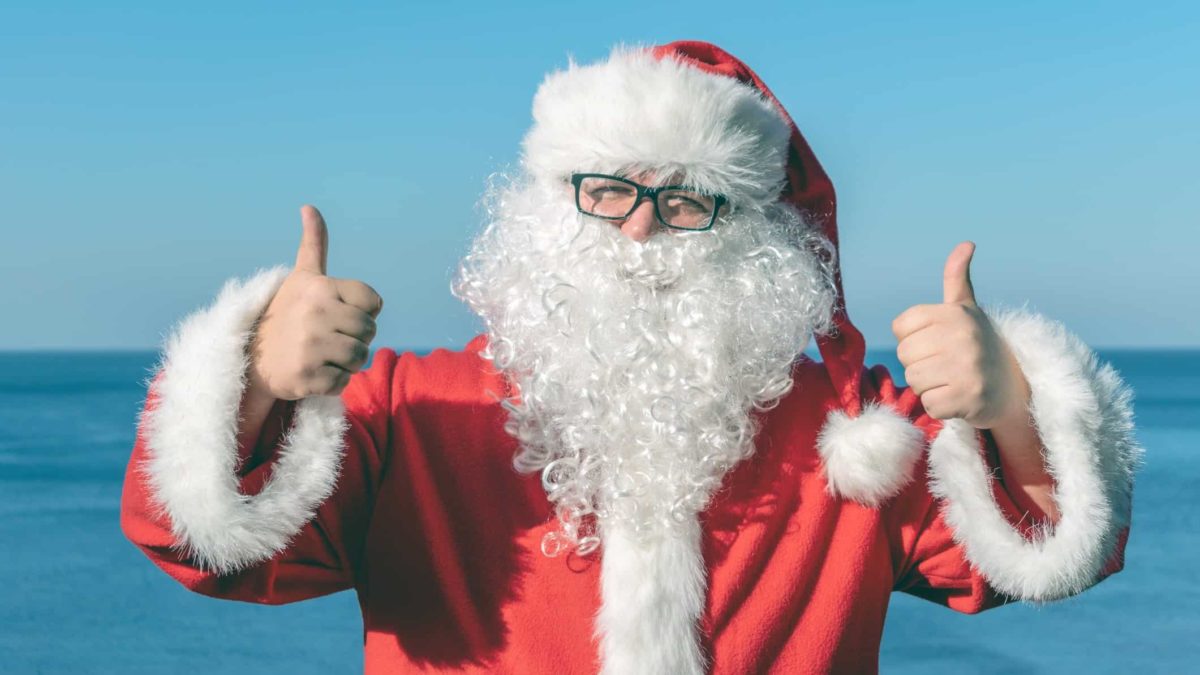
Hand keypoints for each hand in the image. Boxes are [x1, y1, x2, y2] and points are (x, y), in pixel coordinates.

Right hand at [247, 205, 383, 401]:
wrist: (252, 359)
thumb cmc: (287, 313)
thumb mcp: (302, 277)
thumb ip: (313, 244)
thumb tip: (309, 207)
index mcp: (319, 287)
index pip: (373, 302)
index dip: (362, 311)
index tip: (337, 312)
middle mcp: (314, 313)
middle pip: (369, 331)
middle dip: (356, 338)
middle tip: (330, 338)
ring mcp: (310, 346)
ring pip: (360, 357)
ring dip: (348, 361)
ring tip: (323, 354)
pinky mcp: (307, 377)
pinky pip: (344, 382)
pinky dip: (334, 381)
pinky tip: (314, 371)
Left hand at [890, 241, 1024, 428]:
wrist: (1015, 390)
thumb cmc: (979, 346)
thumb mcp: (968, 310)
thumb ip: (957, 278)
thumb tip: (966, 243)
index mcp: (956, 313)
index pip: (901, 326)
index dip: (913, 339)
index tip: (937, 343)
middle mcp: (962, 336)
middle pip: (904, 355)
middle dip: (920, 364)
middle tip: (946, 365)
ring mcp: (966, 367)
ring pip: (913, 380)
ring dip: (928, 386)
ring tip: (952, 380)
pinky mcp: (968, 397)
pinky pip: (928, 404)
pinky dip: (940, 406)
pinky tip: (959, 397)